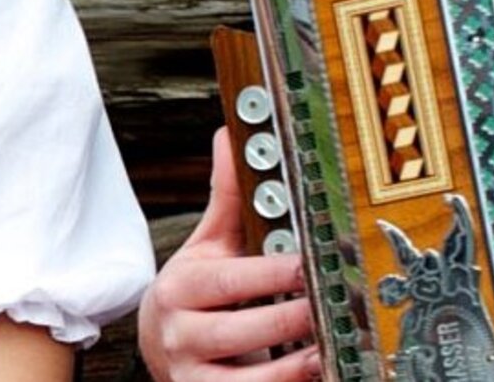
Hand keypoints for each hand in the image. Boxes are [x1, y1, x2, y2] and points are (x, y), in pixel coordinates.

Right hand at [138, 128, 318, 381]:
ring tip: (329, 345)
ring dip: (294, 365)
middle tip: (331, 304)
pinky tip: (317, 371)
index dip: (272, 274)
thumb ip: (226, 198)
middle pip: (241, 328)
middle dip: (290, 318)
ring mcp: (193, 374)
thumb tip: (230, 136)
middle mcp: (180, 333)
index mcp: (181, 287)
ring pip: (249, 376)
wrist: (163, 348)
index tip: (310, 264)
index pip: (228, 279)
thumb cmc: (195, 294)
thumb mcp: (207, 247)